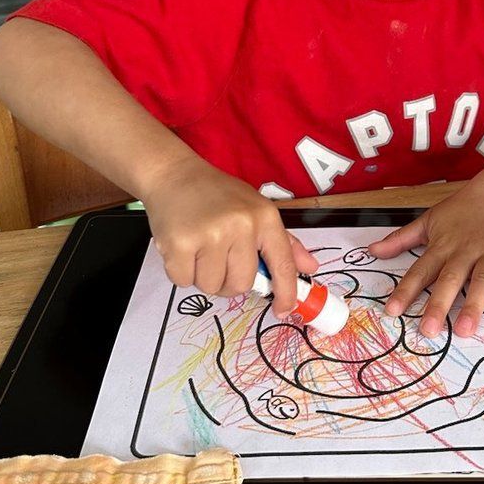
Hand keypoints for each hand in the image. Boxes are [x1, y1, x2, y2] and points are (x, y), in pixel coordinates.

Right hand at [139, 153, 316, 314]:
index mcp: (264, 217)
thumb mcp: (256, 209)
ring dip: (202, 276)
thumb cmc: (217, 194)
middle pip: (241, 284)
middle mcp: (241, 225)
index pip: (282, 264)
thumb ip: (283, 241)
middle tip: (217, 259)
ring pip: (211, 286)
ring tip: (197, 248)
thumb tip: (310, 266)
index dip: (286, 292)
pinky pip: (184, 281)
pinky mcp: (180, 243)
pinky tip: (181, 247)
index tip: (284, 310)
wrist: (173, 173)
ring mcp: (210, 234)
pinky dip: (180, 271)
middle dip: (228, 281)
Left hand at [368, 177, 483, 338]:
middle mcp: (465, 252)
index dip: (405, 291)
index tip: (392, 310)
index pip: (420, 271)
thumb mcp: (428, 220)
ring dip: (474, 305)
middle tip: (429, 330)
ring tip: (465, 329)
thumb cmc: (461, 209)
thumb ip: (400, 239)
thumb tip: (372, 250)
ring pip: (482, 281)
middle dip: (438, 305)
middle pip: (450, 280)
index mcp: (442, 246)